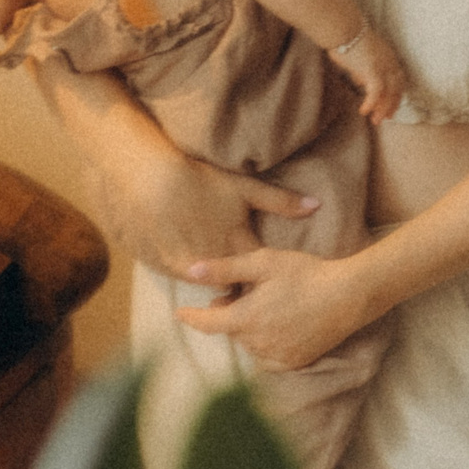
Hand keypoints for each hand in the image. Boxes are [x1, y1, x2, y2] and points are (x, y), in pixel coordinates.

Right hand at [99, 139, 318, 276]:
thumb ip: (281, 201)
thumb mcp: (244, 187)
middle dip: (246, 289)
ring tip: (224, 280)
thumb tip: (317, 205)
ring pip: (212, 288)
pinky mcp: (169, 268)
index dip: (268, 281)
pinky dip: (195, 276)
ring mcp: (192, 269)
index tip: (273, 281)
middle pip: (239, 289)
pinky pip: (188, 281)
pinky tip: (196, 266)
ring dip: (218, 284)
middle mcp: (219, 263)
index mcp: (240, 245)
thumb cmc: (201, 180)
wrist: (150, 181)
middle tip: (253, 286)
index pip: (262, 278)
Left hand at [175, 247, 374, 369]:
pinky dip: (266, 342)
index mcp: (245, 318)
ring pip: (249, 343)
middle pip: (231, 330)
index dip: (191, 317)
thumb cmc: (305, 274)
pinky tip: (281, 324)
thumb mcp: (264, 263)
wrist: (348, 296)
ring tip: (269, 305)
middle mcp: (256, 343)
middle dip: (231, 314)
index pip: (207, 323)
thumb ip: (225, 269)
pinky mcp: (293, 363)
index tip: (179, 313)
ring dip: (250, 328)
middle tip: (245, 293)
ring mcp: (275, 356)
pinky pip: (267, 355)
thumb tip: (191, 271)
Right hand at [329, 25, 407, 120]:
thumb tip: (360, 80)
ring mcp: (382, 65)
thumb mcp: (357, 53)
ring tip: (376, 120)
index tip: (391, 104)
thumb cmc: (345, 36)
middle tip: (387, 117)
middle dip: (393, 103)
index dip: (396, 92)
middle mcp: (389, 60)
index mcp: (388, 54)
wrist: (342, 26)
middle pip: (397, 87)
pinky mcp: (372, 69)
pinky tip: (363, 111)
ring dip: (383, 108)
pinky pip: (376, 92)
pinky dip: (371, 103)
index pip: (398, 78)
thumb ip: (361, 67)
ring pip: (389, 92)